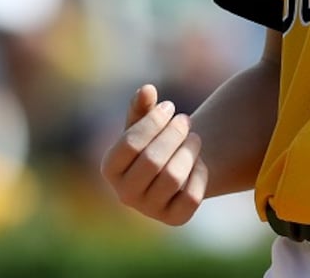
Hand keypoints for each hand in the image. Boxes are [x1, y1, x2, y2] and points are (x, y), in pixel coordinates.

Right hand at [99, 84, 208, 225]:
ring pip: (174, 178)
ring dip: (189, 151)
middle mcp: (124, 194)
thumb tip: (147, 89)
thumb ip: (142, 106)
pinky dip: (200, 173)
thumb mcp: (145, 122)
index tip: (170, 105)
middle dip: (174, 134)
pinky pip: (192, 195)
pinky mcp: (175, 219)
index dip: (153, 121)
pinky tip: (198, 162)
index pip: (129, 144)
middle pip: (152, 161)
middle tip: (186, 119)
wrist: (175, 168)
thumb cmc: (154, 140)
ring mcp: (149, 209)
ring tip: (195, 138)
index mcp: (110, 168)